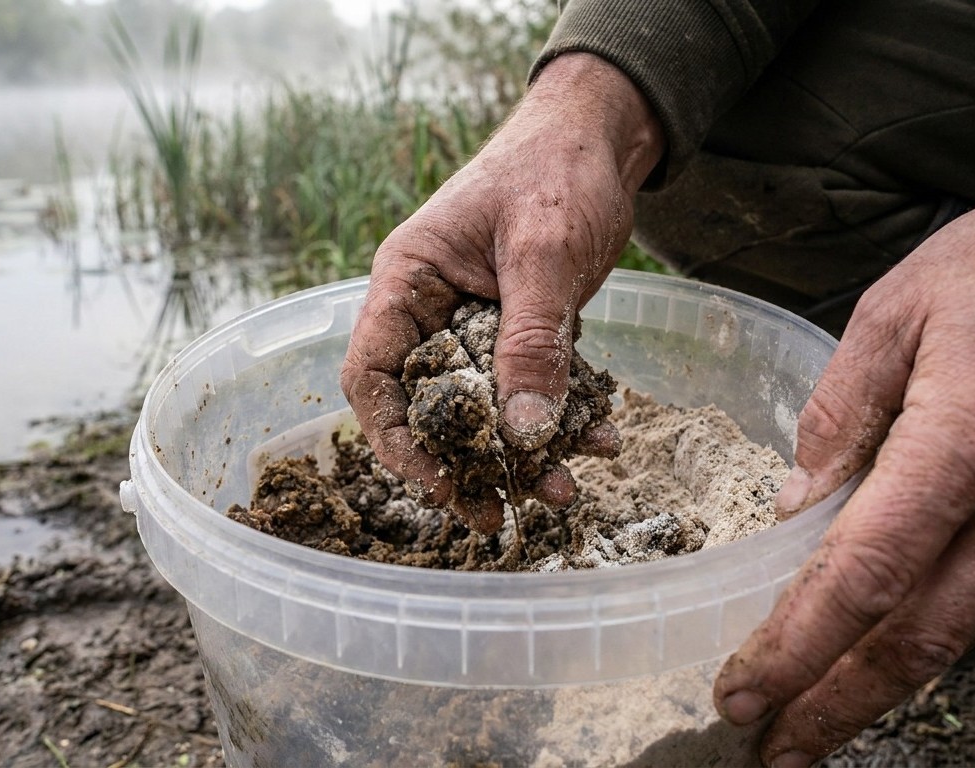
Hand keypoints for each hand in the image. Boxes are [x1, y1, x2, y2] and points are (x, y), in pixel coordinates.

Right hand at [339, 53, 663, 531]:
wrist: (602, 137)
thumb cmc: (555, 172)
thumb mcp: (543, 254)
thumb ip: (531, 342)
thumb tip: (524, 436)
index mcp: (407, 283)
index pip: (373, 376)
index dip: (394, 439)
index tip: (439, 483)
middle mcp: (432, 310)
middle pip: (428, 406)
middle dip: (463, 466)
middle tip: (497, 519)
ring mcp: (476, 323)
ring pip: (484, 408)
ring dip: (519, 455)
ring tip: (561, 494)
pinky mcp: (520, 331)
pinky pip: (530, 388)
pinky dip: (561, 419)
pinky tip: (600, 440)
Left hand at [713, 134, 974, 765]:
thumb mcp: (896, 310)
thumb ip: (839, 412)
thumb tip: (795, 507)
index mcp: (967, 437)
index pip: (866, 573)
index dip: (800, 646)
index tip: (744, 693)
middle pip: (919, 637)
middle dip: (836, 706)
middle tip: (770, 751)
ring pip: (965, 635)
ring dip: (883, 690)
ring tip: (814, 722)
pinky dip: (936, 640)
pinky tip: (887, 656)